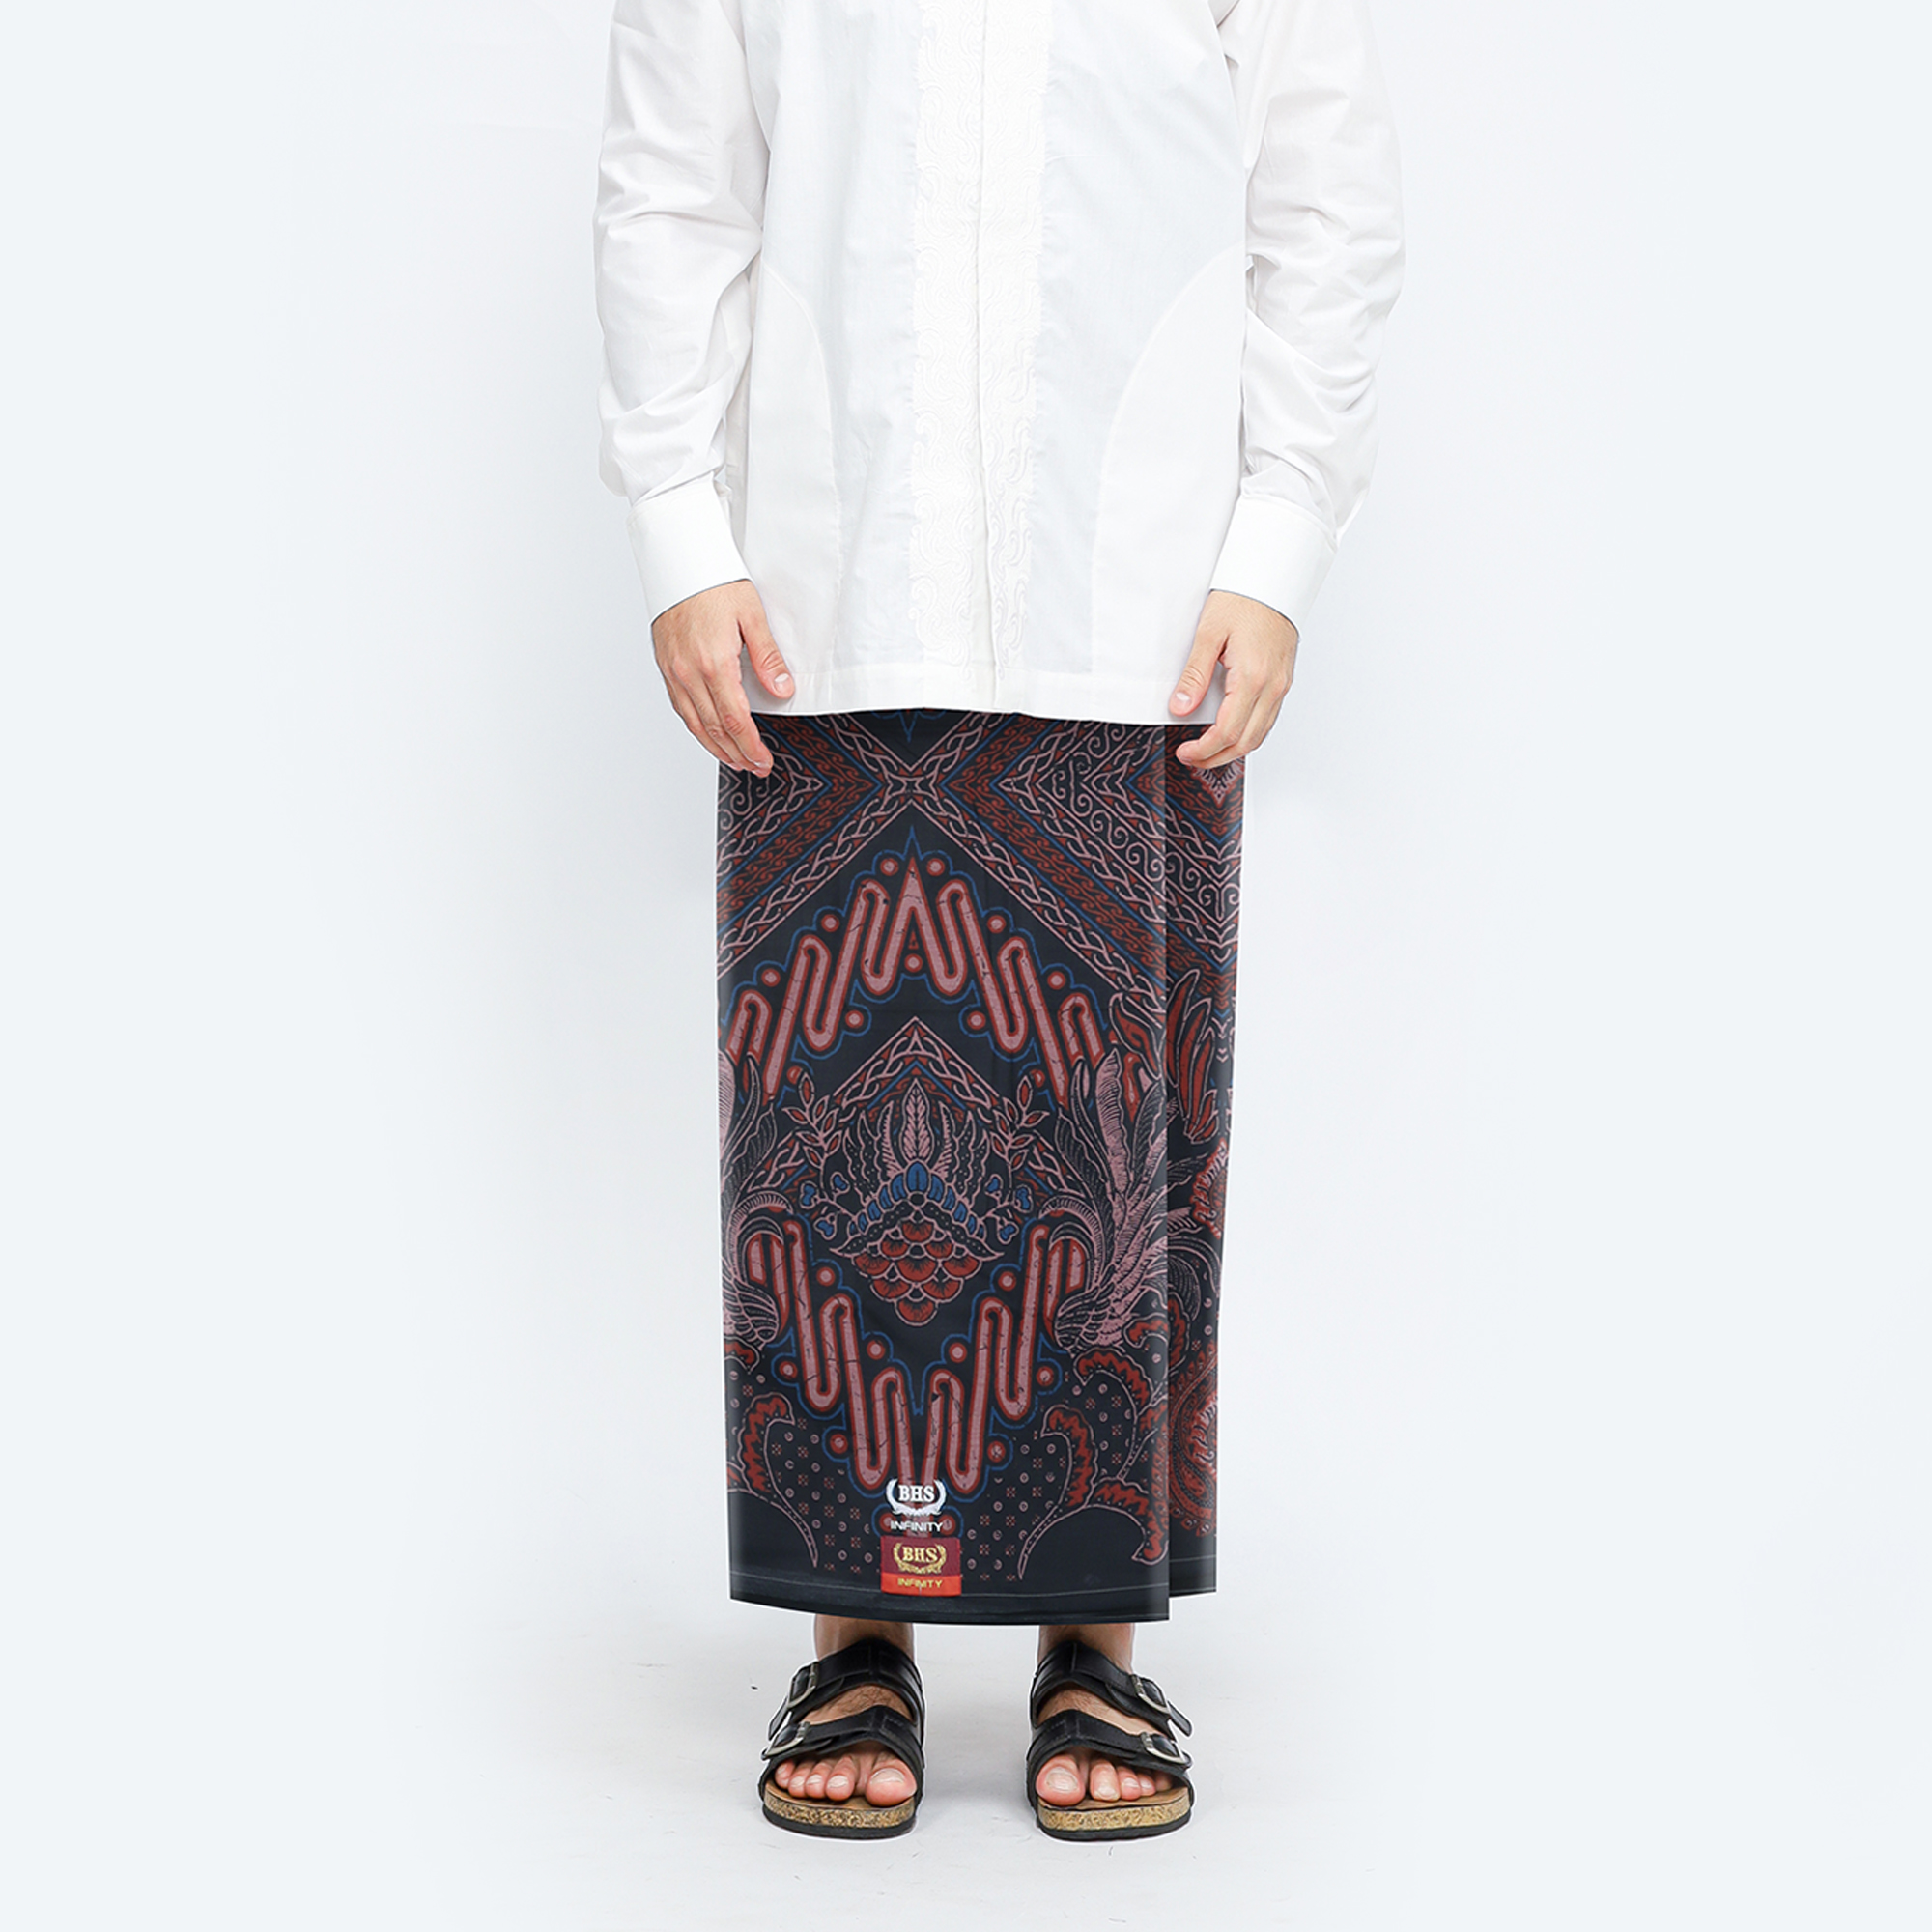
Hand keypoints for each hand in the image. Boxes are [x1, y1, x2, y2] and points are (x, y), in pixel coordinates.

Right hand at [651, 579, 792, 775]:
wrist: (678, 560)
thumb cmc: (715, 581)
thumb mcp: (752, 615)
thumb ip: (767, 657)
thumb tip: (782, 690)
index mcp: (714, 662)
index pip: (735, 719)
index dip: (750, 746)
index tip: (763, 761)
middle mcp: (689, 672)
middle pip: (715, 728)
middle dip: (737, 753)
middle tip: (755, 767)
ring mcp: (673, 671)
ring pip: (694, 723)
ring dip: (716, 748)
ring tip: (735, 761)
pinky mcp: (665, 666)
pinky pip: (680, 708)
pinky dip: (696, 728)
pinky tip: (709, 735)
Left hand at [1167, 590, 1298, 768]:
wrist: (1272, 579)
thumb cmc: (1242, 599)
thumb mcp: (1207, 634)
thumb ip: (1194, 676)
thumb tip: (1181, 708)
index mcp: (1252, 677)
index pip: (1227, 731)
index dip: (1204, 749)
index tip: (1185, 753)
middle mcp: (1272, 686)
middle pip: (1246, 741)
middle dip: (1217, 757)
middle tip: (1192, 759)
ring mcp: (1281, 685)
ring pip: (1260, 734)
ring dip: (1234, 749)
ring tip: (1208, 751)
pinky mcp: (1284, 681)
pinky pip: (1268, 719)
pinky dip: (1249, 734)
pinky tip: (1231, 732)